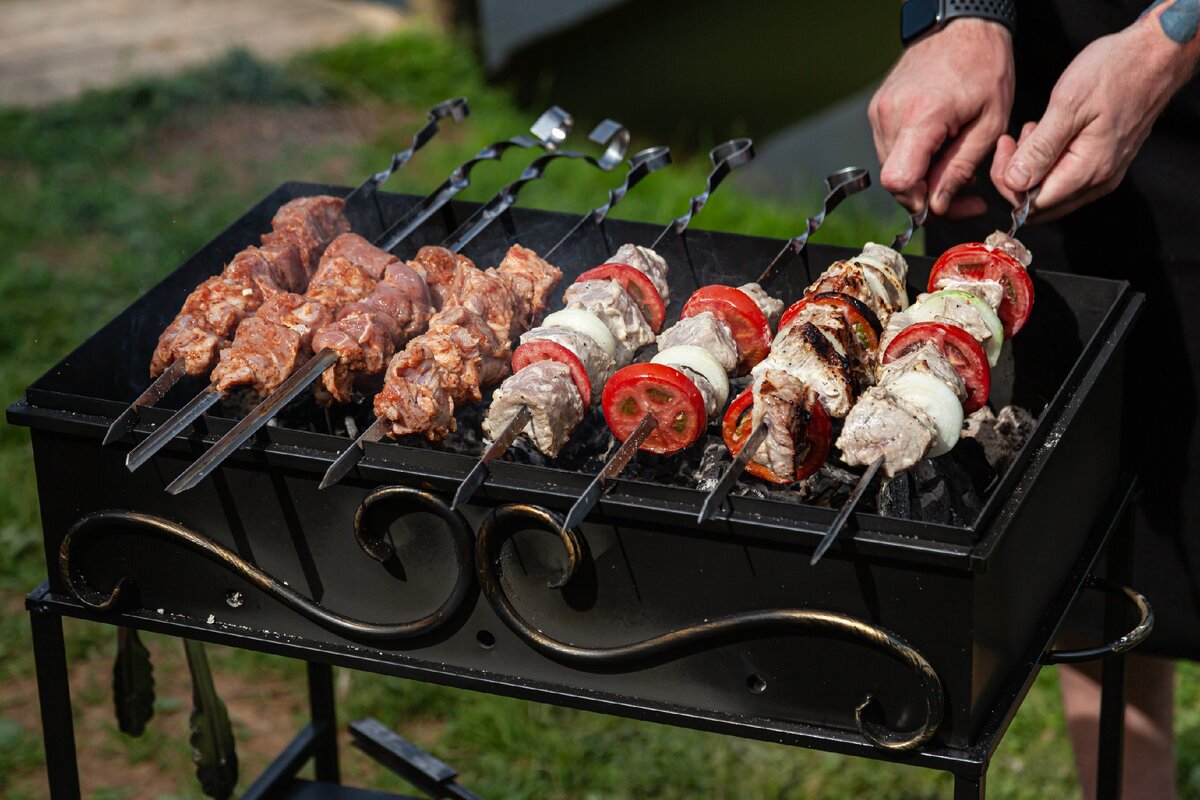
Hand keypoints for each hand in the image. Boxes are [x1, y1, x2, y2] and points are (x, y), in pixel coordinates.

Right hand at [868, 19, 1013, 217]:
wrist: (961, 26)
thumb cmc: (983, 66)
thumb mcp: (989, 123)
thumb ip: (960, 168)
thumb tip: (937, 205)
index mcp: (921, 117)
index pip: (899, 180)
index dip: (919, 201)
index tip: (944, 201)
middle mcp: (890, 115)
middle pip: (895, 180)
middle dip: (927, 194)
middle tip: (964, 192)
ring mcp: (879, 111)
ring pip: (892, 168)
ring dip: (921, 177)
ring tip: (955, 164)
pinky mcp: (877, 109)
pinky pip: (890, 149)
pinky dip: (913, 158)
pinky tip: (939, 149)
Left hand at [993, 18, 1199, 221]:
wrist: (1156, 54)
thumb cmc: (1115, 72)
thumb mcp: (1068, 106)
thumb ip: (1040, 149)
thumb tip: (1015, 182)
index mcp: (1088, 171)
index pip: (1033, 204)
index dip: (1009, 183)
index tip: (1006, 146)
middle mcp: (1098, 180)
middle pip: (1041, 204)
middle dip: (1017, 177)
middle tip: (1013, 140)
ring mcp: (1105, 173)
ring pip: (1052, 190)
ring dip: (1033, 167)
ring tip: (1034, 129)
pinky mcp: (1106, 161)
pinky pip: (1067, 176)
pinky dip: (1049, 160)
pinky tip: (1047, 132)